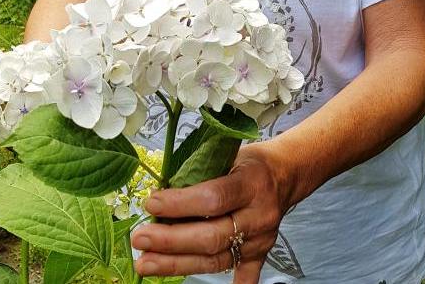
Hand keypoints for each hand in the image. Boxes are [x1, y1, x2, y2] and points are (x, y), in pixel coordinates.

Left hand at [132, 142, 288, 282]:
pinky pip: (243, 277)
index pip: (212, 198)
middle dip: (171, 240)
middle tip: (140, 238)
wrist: (284, 174)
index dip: (179, 203)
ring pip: (216, 259)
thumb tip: (159, 194)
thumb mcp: (228, 153)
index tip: (151, 203)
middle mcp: (259, 215)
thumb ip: (199, 172)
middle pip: (212, 236)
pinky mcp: (260, 255)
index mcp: (251, 183)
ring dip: (177, 263)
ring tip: (145, 263)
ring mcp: (260, 240)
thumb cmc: (249, 162)